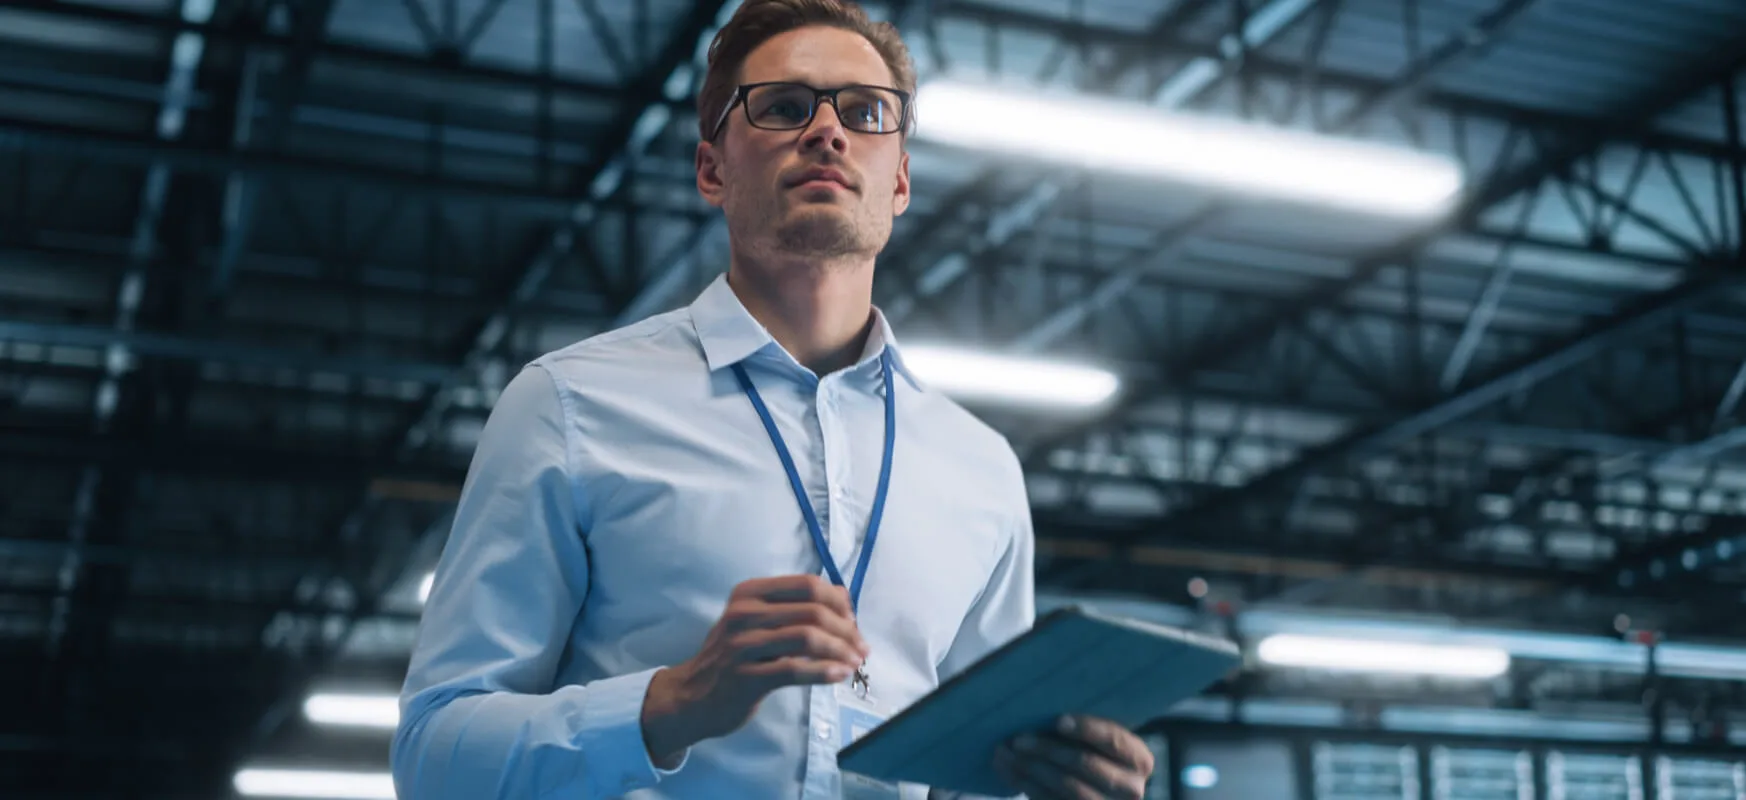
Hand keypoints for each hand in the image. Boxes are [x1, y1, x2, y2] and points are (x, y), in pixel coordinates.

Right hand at [641, 575, 868, 764]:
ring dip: (840, 650)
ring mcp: (742, 645)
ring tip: (855, 662)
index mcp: (749, 593)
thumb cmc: (733, 657)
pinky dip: (824, 672)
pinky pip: (795, 670)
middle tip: (862, 647)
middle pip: (813, 611)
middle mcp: (744, 613)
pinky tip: (839, 675)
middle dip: (846, 629)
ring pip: (808, 639)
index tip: (853, 620)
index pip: (807, 585)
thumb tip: (844, 599)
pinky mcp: (745, 677)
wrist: (691, 696)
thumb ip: (792, 609)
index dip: (839, 601)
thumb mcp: (754, 621)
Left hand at [993, 715, 1154, 799]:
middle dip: (1049, 750)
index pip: (1114, 740)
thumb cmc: (1097, 752)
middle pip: (1086, 764)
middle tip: (1019, 739)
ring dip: (1032, 769)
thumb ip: (1085, 728)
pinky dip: (1026, 785)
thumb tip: (1045, 708)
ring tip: (1006, 753)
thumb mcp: (1102, 740)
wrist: (1101, 789)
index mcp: (1139, 759)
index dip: (1086, 729)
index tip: (1058, 721)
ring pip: (1068, 788)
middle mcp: (1131, 788)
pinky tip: (1009, 770)